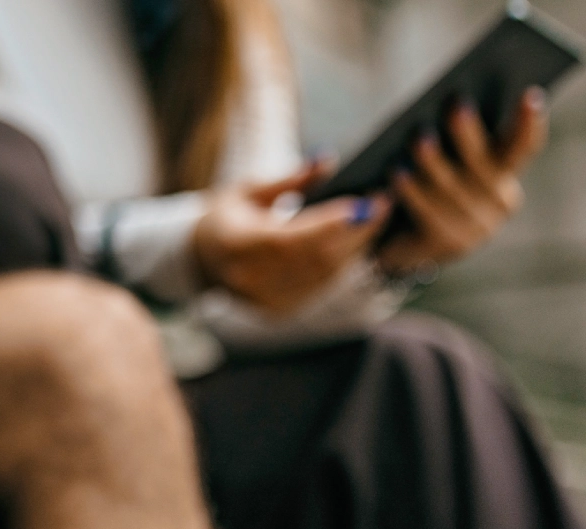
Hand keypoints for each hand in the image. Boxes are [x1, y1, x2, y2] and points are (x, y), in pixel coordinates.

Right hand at [194, 165, 392, 315]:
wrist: (203, 259)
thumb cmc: (227, 217)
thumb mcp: (250, 190)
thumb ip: (290, 179)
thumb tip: (327, 160)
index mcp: (236, 242)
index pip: (291, 238)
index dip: (331, 224)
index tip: (365, 203)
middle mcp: (249, 277)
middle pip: (315, 258)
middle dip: (355, 232)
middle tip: (383, 204)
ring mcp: (263, 298)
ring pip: (324, 276)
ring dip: (355, 248)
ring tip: (375, 220)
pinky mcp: (277, 310)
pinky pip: (320, 287)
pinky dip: (342, 265)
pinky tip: (356, 243)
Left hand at [379, 87, 548, 273]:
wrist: (399, 240)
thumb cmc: (424, 181)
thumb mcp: (440, 154)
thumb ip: (453, 134)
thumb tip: (452, 101)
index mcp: (505, 173)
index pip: (523, 147)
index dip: (528, 123)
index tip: (530, 94)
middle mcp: (500, 203)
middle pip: (486, 165)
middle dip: (471, 135)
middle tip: (457, 106)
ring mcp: (477, 228)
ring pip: (453, 189)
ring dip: (435, 163)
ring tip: (419, 140)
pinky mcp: (448, 244)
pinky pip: (429, 213)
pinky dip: (413, 192)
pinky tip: (398, 174)